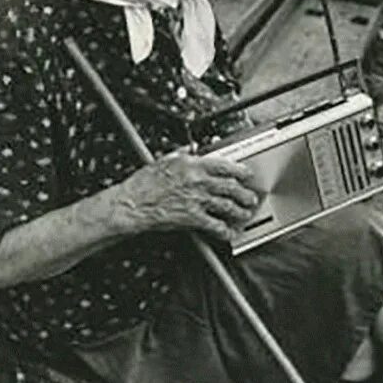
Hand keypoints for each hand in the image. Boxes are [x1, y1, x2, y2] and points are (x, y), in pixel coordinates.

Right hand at [117, 151, 260, 242]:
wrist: (132, 203)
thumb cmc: (144, 183)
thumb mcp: (164, 160)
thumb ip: (181, 154)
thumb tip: (190, 149)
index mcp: (193, 165)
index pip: (224, 166)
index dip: (240, 171)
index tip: (247, 175)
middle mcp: (199, 181)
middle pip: (231, 187)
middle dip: (244, 194)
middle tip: (250, 198)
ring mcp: (197, 200)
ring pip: (227, 205)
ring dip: (239, 211)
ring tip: (244, 214)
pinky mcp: (192, 217)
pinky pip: (215, 225)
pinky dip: (225, 230)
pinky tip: (229, 232)